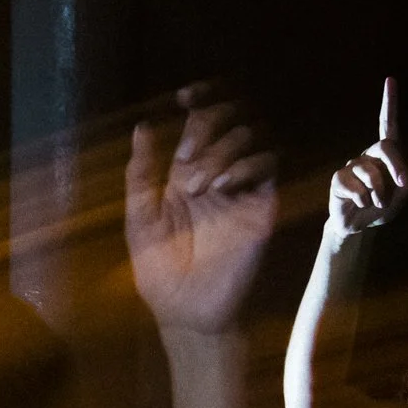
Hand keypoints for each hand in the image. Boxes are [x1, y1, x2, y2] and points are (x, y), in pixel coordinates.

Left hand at [127, 84, 279, 336]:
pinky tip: (222, 186)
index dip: (199, 99)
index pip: (201, 120)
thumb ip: (141, 174)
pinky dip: (245, 165)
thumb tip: (143, 125)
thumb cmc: (158, 271)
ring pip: (250, 136)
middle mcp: (217, 172)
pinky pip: (267, 165)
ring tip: (198, 185)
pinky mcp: (262, 205)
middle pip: (229, 119)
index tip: (183, 96)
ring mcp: (242, 188)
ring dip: (221, 149)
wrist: (185, 311)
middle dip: (208, 123)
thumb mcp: (139, 218)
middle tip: (187, 154)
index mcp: (186, 171)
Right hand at [326, 77, 407, 245]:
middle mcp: (367, 155)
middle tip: (403, 184)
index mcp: (384, 155)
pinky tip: (361, 203)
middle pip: (384, 146)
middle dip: (397, 166)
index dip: (390, 102)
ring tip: (376, 202)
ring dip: (379, 192)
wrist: (360, 226)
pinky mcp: (339, 179)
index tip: (390, 80)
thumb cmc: (381, 206)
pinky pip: (356, 186)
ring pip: (370, 172)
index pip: (388, 123)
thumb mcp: (405, 190)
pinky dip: (364, 199)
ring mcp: (351, 166)